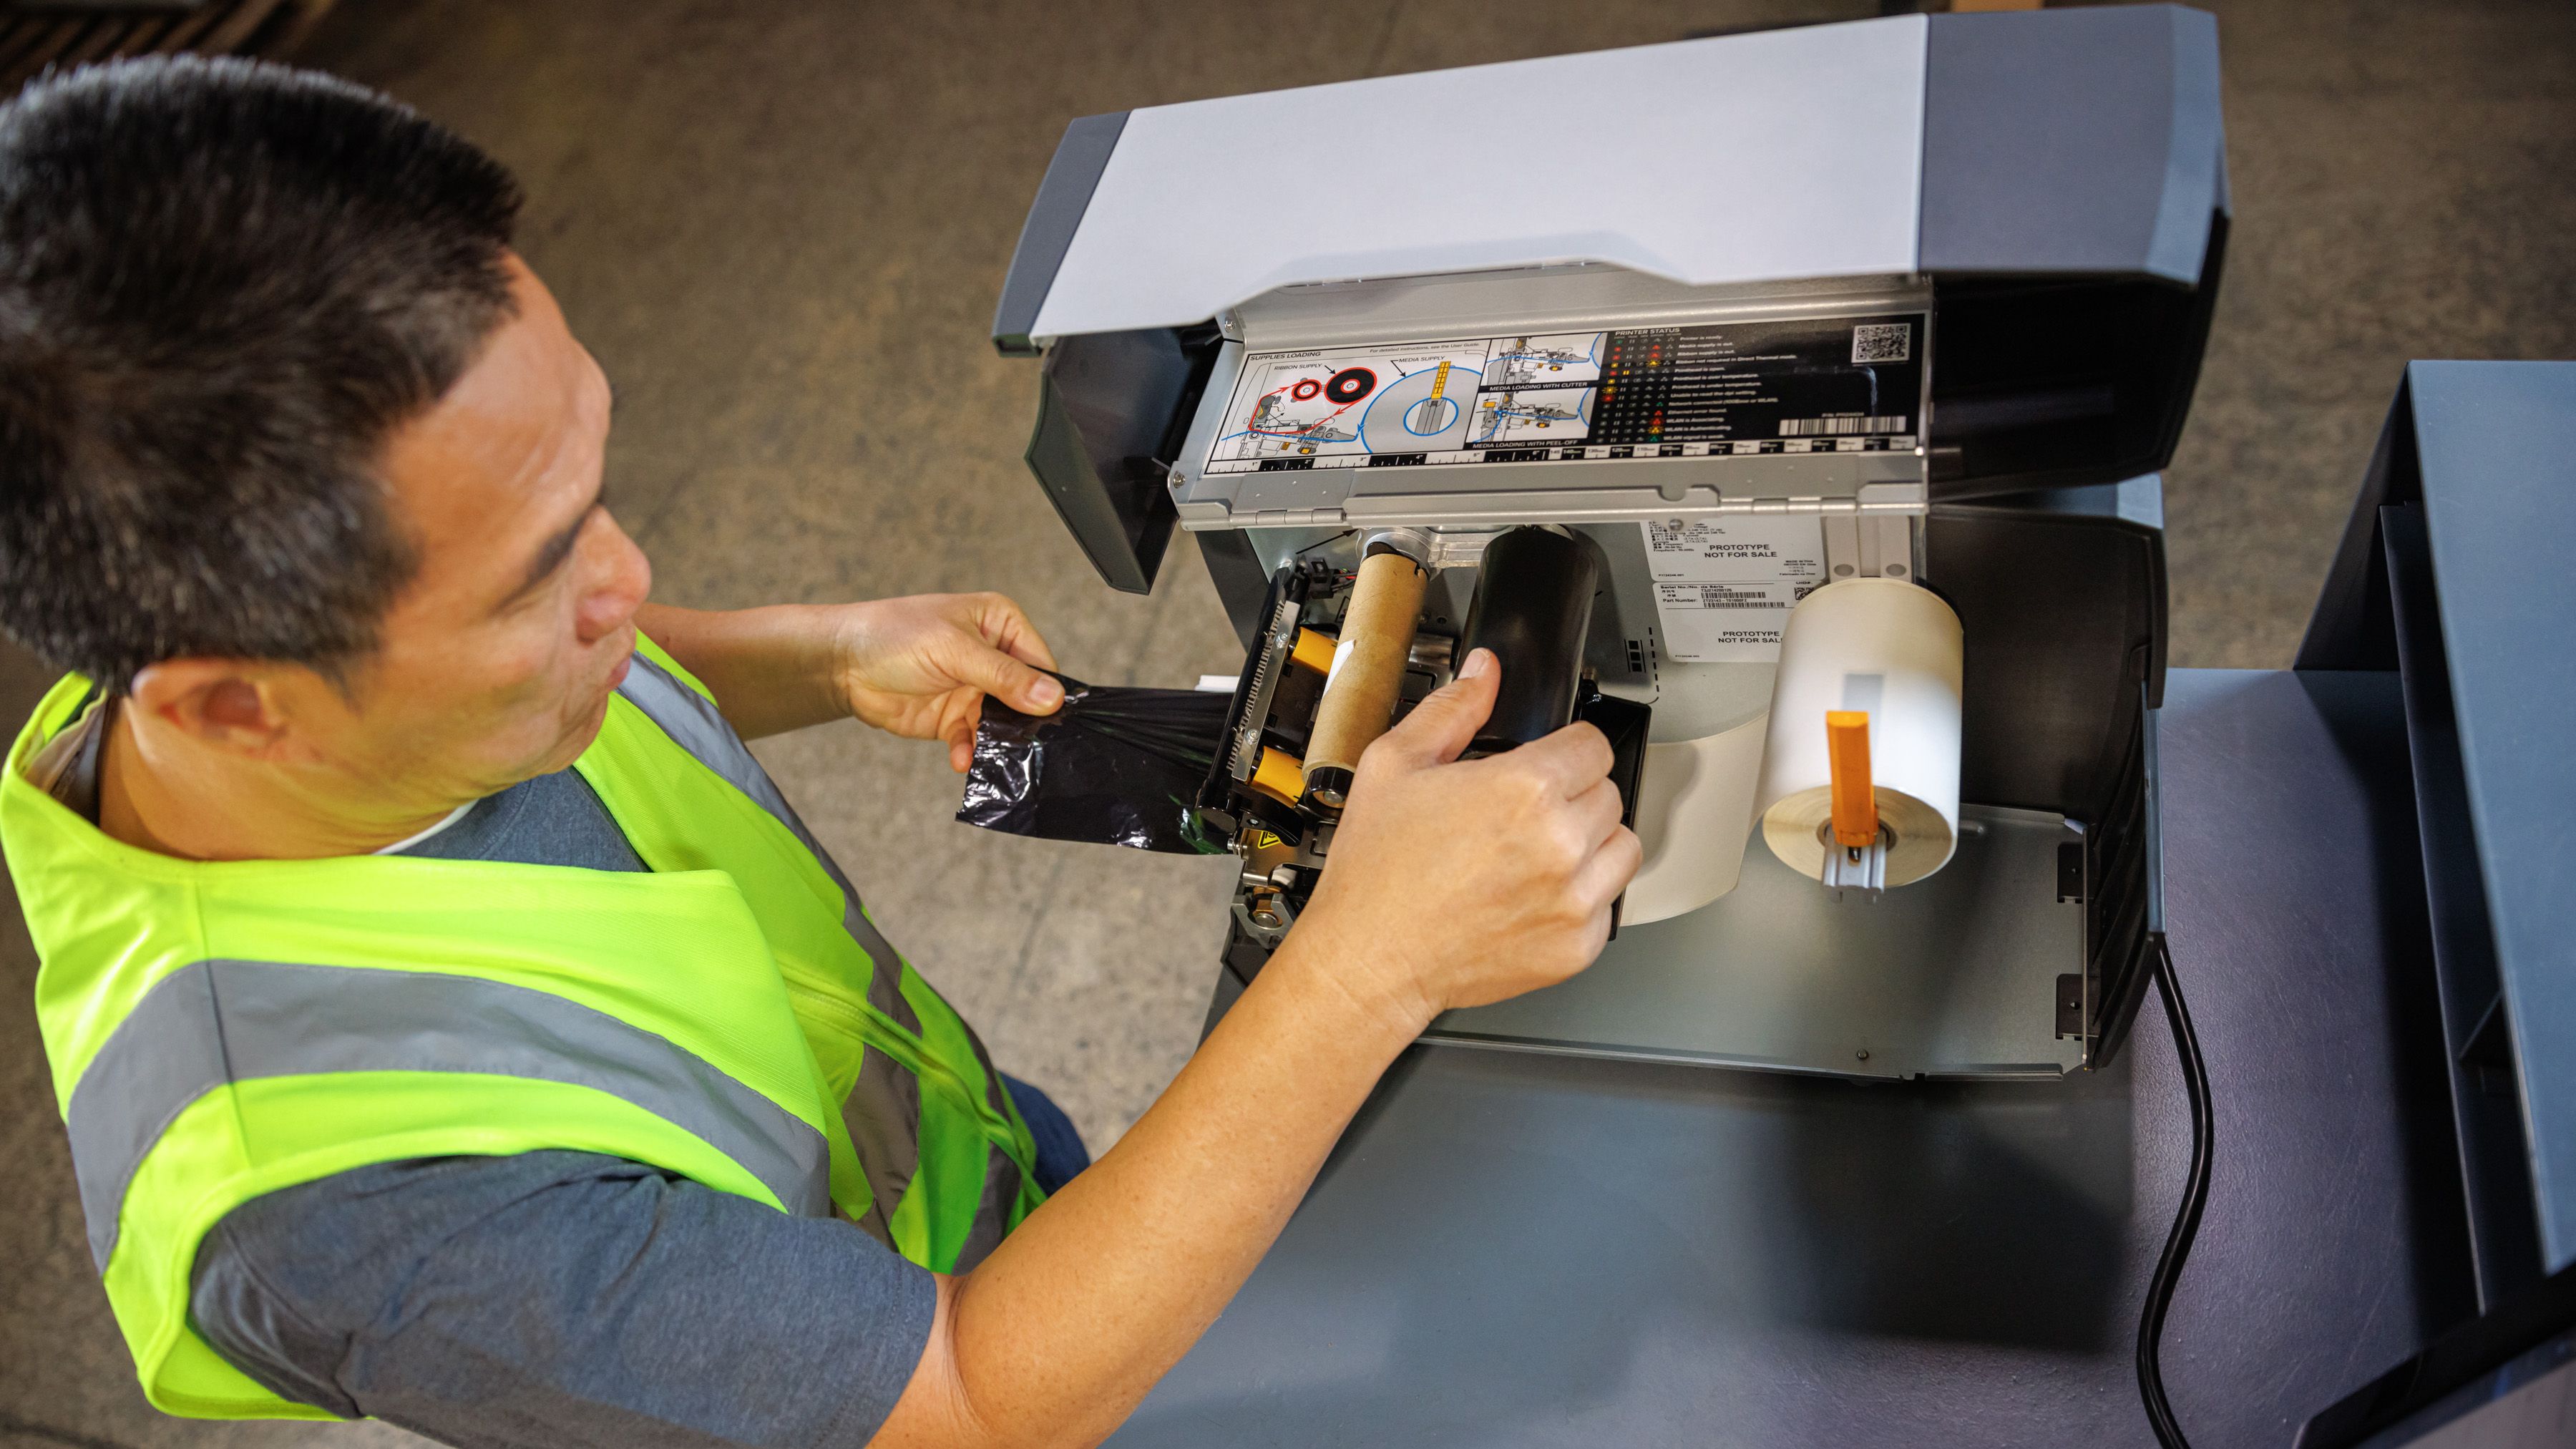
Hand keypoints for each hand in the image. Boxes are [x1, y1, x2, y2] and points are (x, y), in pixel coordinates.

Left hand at [830, 593, 1062, 770]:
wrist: (841, 664)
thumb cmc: (893, 635)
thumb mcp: (954, 649)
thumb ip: (1003, 676)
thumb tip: (1051, 696)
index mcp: (1000, 624)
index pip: (1040, 662)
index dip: (1047, 691)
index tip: (1051, 720)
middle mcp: (992, 657)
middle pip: (1025, 698)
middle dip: (1022, 723)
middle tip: (1025, 747)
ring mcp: (974, 690)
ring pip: (1002, 724)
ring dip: (996, 743)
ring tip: (988, 755)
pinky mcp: (954, 718)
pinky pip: (975, 740)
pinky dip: (970, 751)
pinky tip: (960, 758)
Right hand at [1286, 649, 1640, 1031]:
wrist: (1369, 957)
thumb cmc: (1377, 872)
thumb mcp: (1395, 766)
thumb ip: (1452, 709)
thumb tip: (1485, 673)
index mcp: (1523, 789)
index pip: (1593, 745)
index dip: (1565, 749)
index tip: (1546, 764)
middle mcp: (1559, 843)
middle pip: (1609, 793)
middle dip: (1572, 795)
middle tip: (1523, 814)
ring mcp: (1573, 900)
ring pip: (1622, 847)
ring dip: (1591, 844)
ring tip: (1537, 853)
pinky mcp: (1576, 946)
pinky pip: (1608, 905)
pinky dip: (1581, 899)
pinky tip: (1533, 896)